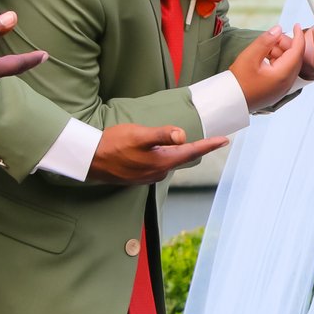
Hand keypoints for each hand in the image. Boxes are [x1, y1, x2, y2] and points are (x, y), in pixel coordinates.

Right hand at [86, 122, 227, 185]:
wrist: (89, 160)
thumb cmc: (114, 144)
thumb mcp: (139, 135)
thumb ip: (162, 135)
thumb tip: (182, 136)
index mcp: (162, 162)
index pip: (192, 152)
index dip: (209, 145)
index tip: (225, 140)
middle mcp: (158, 172)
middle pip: (181, 157)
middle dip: (194, 149)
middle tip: (209, 140)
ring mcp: (148, 177)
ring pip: (168, 161)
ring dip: (174, 153)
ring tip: (179, 143)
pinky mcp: (138, 177)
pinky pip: (156, 165)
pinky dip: (161, 157)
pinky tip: (154, 152)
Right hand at [227, 26, 306, 109]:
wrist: (231, 101)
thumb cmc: (238, 81)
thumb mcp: (250, 56)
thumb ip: (265, 41)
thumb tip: (278, 29)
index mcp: (283, 75)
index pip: (298, 51)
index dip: (298, 36)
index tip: (296, 25)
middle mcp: (287, 83)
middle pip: (294, 58)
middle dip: (286, 44)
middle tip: (272, 37)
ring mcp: (283, 88)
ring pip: (288, 64)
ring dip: (280, 53)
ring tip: (265, 47)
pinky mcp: (277, 90)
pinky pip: (283, 72)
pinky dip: (277, 61)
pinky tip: (265, 57)